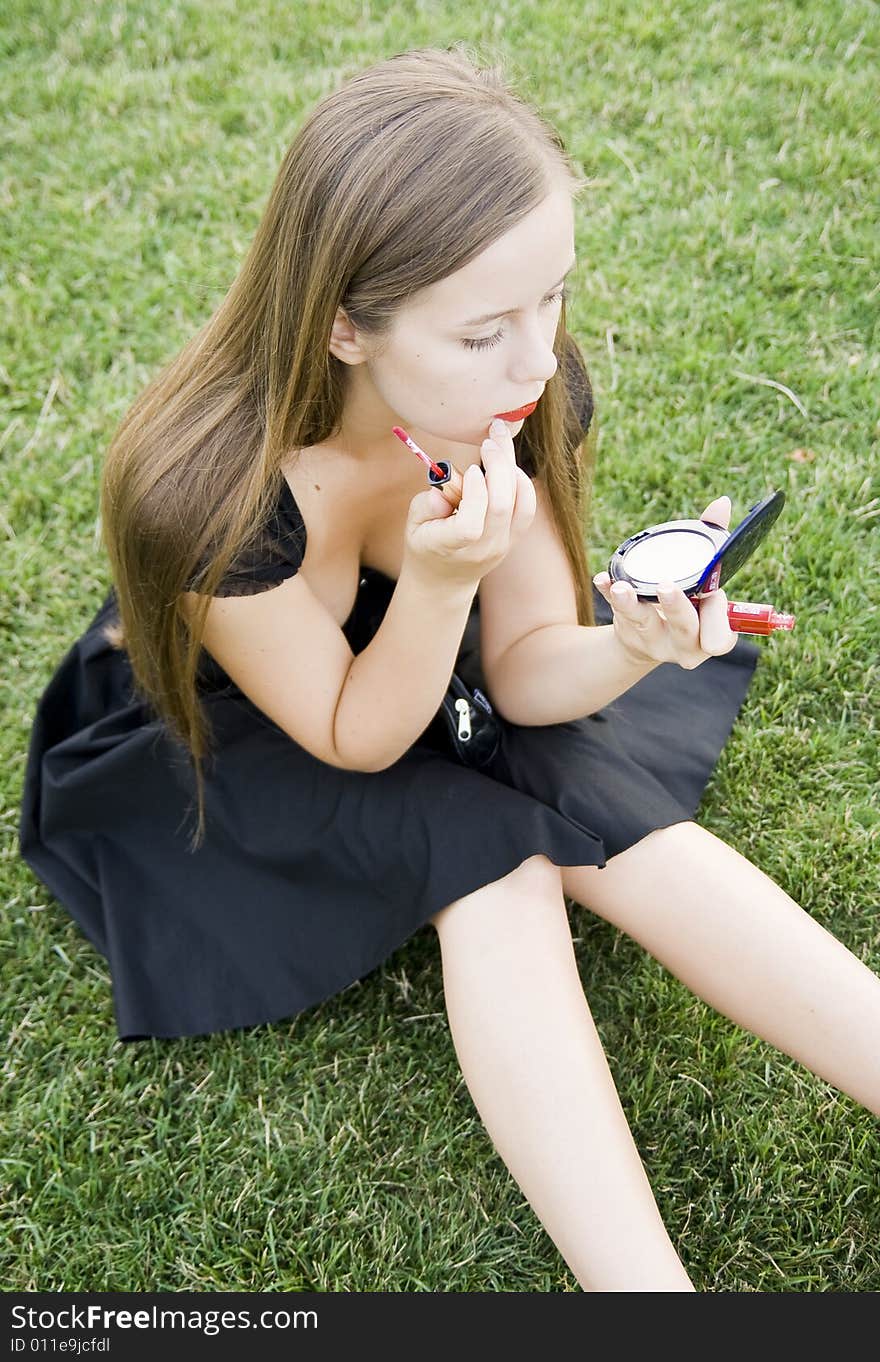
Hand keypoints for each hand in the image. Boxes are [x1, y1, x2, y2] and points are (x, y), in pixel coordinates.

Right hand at [403, 417, 536, 590]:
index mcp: (451, 546)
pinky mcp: (514, 538)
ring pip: (520, 505)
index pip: (471, 525)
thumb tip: (442, 490)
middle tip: (489, 441)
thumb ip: (425, 506)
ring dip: (513, 469)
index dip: (475, 493)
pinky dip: (522, 483)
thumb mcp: (413, 525)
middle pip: (502, 507)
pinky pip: (527, 508)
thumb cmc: (426, 544)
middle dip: (498, 466)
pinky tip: (509, 466)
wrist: (445, 579)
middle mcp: (482, 548)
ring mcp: (502, 545)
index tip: (468, 470)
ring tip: (500, 445)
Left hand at [592, 495, 737, 668]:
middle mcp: (682, 641)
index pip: (720, 635)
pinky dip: (608, 591)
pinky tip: (603, 579)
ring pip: (642, 621)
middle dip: (676, 607)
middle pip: (683, 627)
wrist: (648, 639)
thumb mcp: (706, 582)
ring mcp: (651, 638)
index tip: (713, 597)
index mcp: (709, 634)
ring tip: (621, 588)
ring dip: (630, 603)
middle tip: (665, 587)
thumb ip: (716, 543)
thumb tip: (722, 503)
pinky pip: (615, 609)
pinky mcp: (626, 627)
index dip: (718, 621)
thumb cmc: (689, 605)